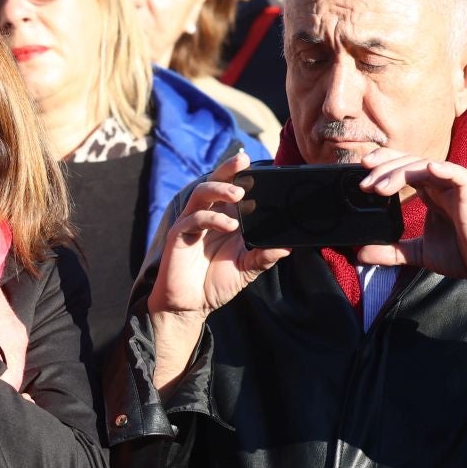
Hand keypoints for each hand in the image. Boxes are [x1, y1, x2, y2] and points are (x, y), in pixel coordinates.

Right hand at [145, 153, 290, 393]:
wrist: (190, 306)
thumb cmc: (215, 284)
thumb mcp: (246, 270)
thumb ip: (263, 257)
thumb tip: (288, 247)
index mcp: (223, 219)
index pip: (231, 189)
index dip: (240, 174)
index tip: (257, 163)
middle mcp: (207, 217)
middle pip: (213, 182)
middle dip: (227, 169)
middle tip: (244, 161)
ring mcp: (191, 225)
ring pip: (200, 194)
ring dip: (219, 189)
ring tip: (238, 193)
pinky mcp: (178, 237)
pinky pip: (193, 220)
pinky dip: (212, 219)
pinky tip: (230, 226)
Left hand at [352, 147, 466, 301]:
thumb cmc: (462, 255)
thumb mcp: (418, 253)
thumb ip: (391, 252)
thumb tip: (359, 255)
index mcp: (430, 194)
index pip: (403, 168)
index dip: (383, 164)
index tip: (361, 173)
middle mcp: (441, 187)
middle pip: (410, 163)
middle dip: (384, 167)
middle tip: (364, 183)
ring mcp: (456, 190)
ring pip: (426, 166)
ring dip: (400, 173)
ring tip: (380, 187)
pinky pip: (459, 176)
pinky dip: (444, 169)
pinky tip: (428, 168)